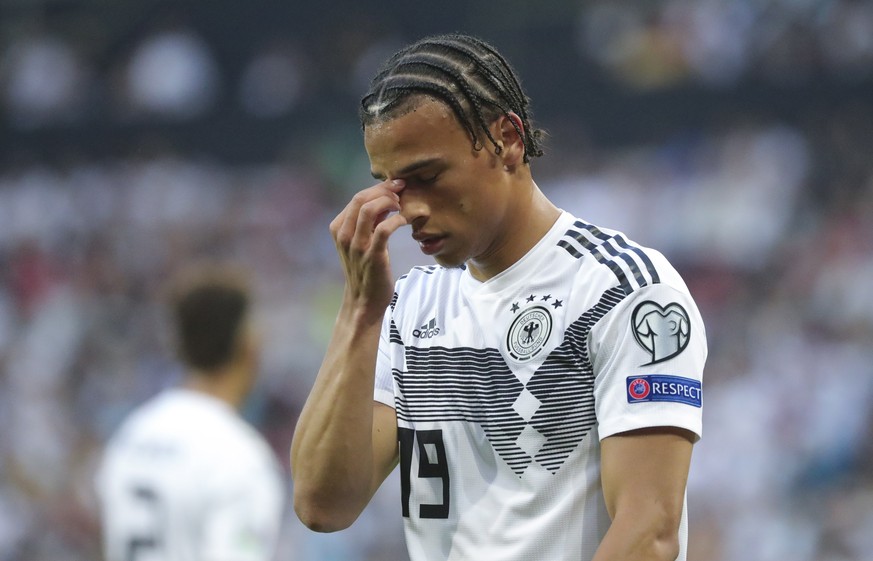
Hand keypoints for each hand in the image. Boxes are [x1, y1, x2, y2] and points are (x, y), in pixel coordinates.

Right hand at [330, 179, 407, 319]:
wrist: (364, 301)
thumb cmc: (366, 270)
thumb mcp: (362, 241)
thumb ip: (369, 221)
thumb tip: (385, 199)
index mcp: (338, 228)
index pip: (357, 197)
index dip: (379, 188)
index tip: (396, 186)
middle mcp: (343, 235)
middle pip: (361, 198)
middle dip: (385, 190)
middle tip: (402, 191)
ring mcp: (356, 246)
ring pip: (369, 209)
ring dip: (389, 202)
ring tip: (402, 205)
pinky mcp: (372, 256)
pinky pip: (384, 229)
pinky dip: (397, 220)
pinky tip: (405, 220)